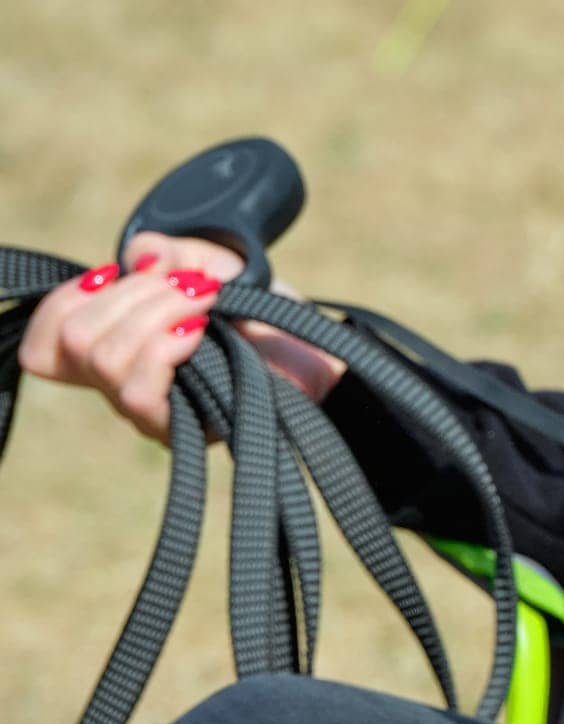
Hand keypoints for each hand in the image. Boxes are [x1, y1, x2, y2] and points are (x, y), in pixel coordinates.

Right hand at [17, 232, 343, 441]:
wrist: (318, 349)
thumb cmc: (262, 311)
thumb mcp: (209, 262)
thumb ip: (164, 252)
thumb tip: (139, 262)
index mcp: (116, 345)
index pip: (46, 341)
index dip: (66, 301)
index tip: (116, 274)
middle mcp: (122, 383)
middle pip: (74, 340)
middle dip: (130, 295)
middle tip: (191, 284)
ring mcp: (150, 411)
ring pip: (105, 360)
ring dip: (155, 313)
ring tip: (206, 302)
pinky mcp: (183, 431)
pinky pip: (139, 392)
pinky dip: (165, 347)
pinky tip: (199, 331)